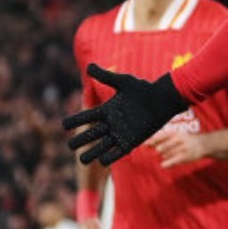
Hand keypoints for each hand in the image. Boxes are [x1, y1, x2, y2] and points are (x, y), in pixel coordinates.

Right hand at [64, 66, 189, 165]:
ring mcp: (120, 133)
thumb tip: (89, 66)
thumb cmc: (144, 89)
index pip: (86, 116)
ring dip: (92, 153)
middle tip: (70, 145)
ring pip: (102, 146)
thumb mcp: (123, 82)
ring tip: (82, 160)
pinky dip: (110, 156)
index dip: (75, 121)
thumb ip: (106, 76)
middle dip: (80, 140)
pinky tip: (102, 161)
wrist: (163, 100)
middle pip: (91, 133)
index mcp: (107, 110)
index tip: (64, 125)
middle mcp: (111, 123)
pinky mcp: (131, 141)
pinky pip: (118, 152)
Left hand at [146, 129, 208, 168]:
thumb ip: (163, 139)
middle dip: (158, 151)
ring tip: (173, 154)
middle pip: (161, 148)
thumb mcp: (176, 136)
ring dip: (165, 156)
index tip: (143, 145)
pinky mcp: (185, 156)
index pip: (160, 137)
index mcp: (174, 133)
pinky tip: (163, 165)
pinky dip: (167, 163)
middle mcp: (178, 139)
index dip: (151, 141)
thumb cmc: (186, 140)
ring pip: (166, 155)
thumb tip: (147, 143)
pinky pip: (173, 161)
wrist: (204, 144)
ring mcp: (182, 148)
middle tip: (158, 153)